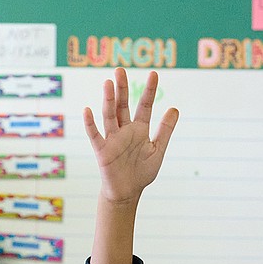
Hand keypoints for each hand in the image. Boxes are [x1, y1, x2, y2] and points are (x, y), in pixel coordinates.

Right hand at [82, 67, 178, 204]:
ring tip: (108, 83)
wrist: (127, 193)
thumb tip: (175, 108)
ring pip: (109, 116)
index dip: (150, 91)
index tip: (154, 74)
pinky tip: (87, 110)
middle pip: (123, 105)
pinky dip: (90, 124)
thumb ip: (165, 130)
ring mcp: (112, 139)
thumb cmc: (142, 172)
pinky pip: (95, 135)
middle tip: (120, 70)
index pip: (145, 106)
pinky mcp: (102, 151)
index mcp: (140, 129)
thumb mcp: (158, 150)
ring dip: (108, 100)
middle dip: (122, 89)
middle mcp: (125, 130)